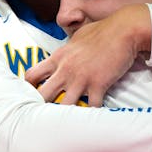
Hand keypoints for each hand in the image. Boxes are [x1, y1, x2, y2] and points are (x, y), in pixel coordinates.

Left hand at [24, 4, 150, 106]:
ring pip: (64, 106)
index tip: (33, 94)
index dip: (28, 87)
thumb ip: (67, 49)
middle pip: (42, 95)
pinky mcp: (98, 85)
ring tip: (67, 121)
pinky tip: (92, 116)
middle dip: (42, 106)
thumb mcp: (76, 37)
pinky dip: (91, 114)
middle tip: (46, 113)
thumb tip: (64, 53)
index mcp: (58, 57)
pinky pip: (91, 106)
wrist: (123, 30)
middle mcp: (65, 70)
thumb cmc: (102, 31)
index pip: (31, 75)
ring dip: (66, 114)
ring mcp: (81, 79)